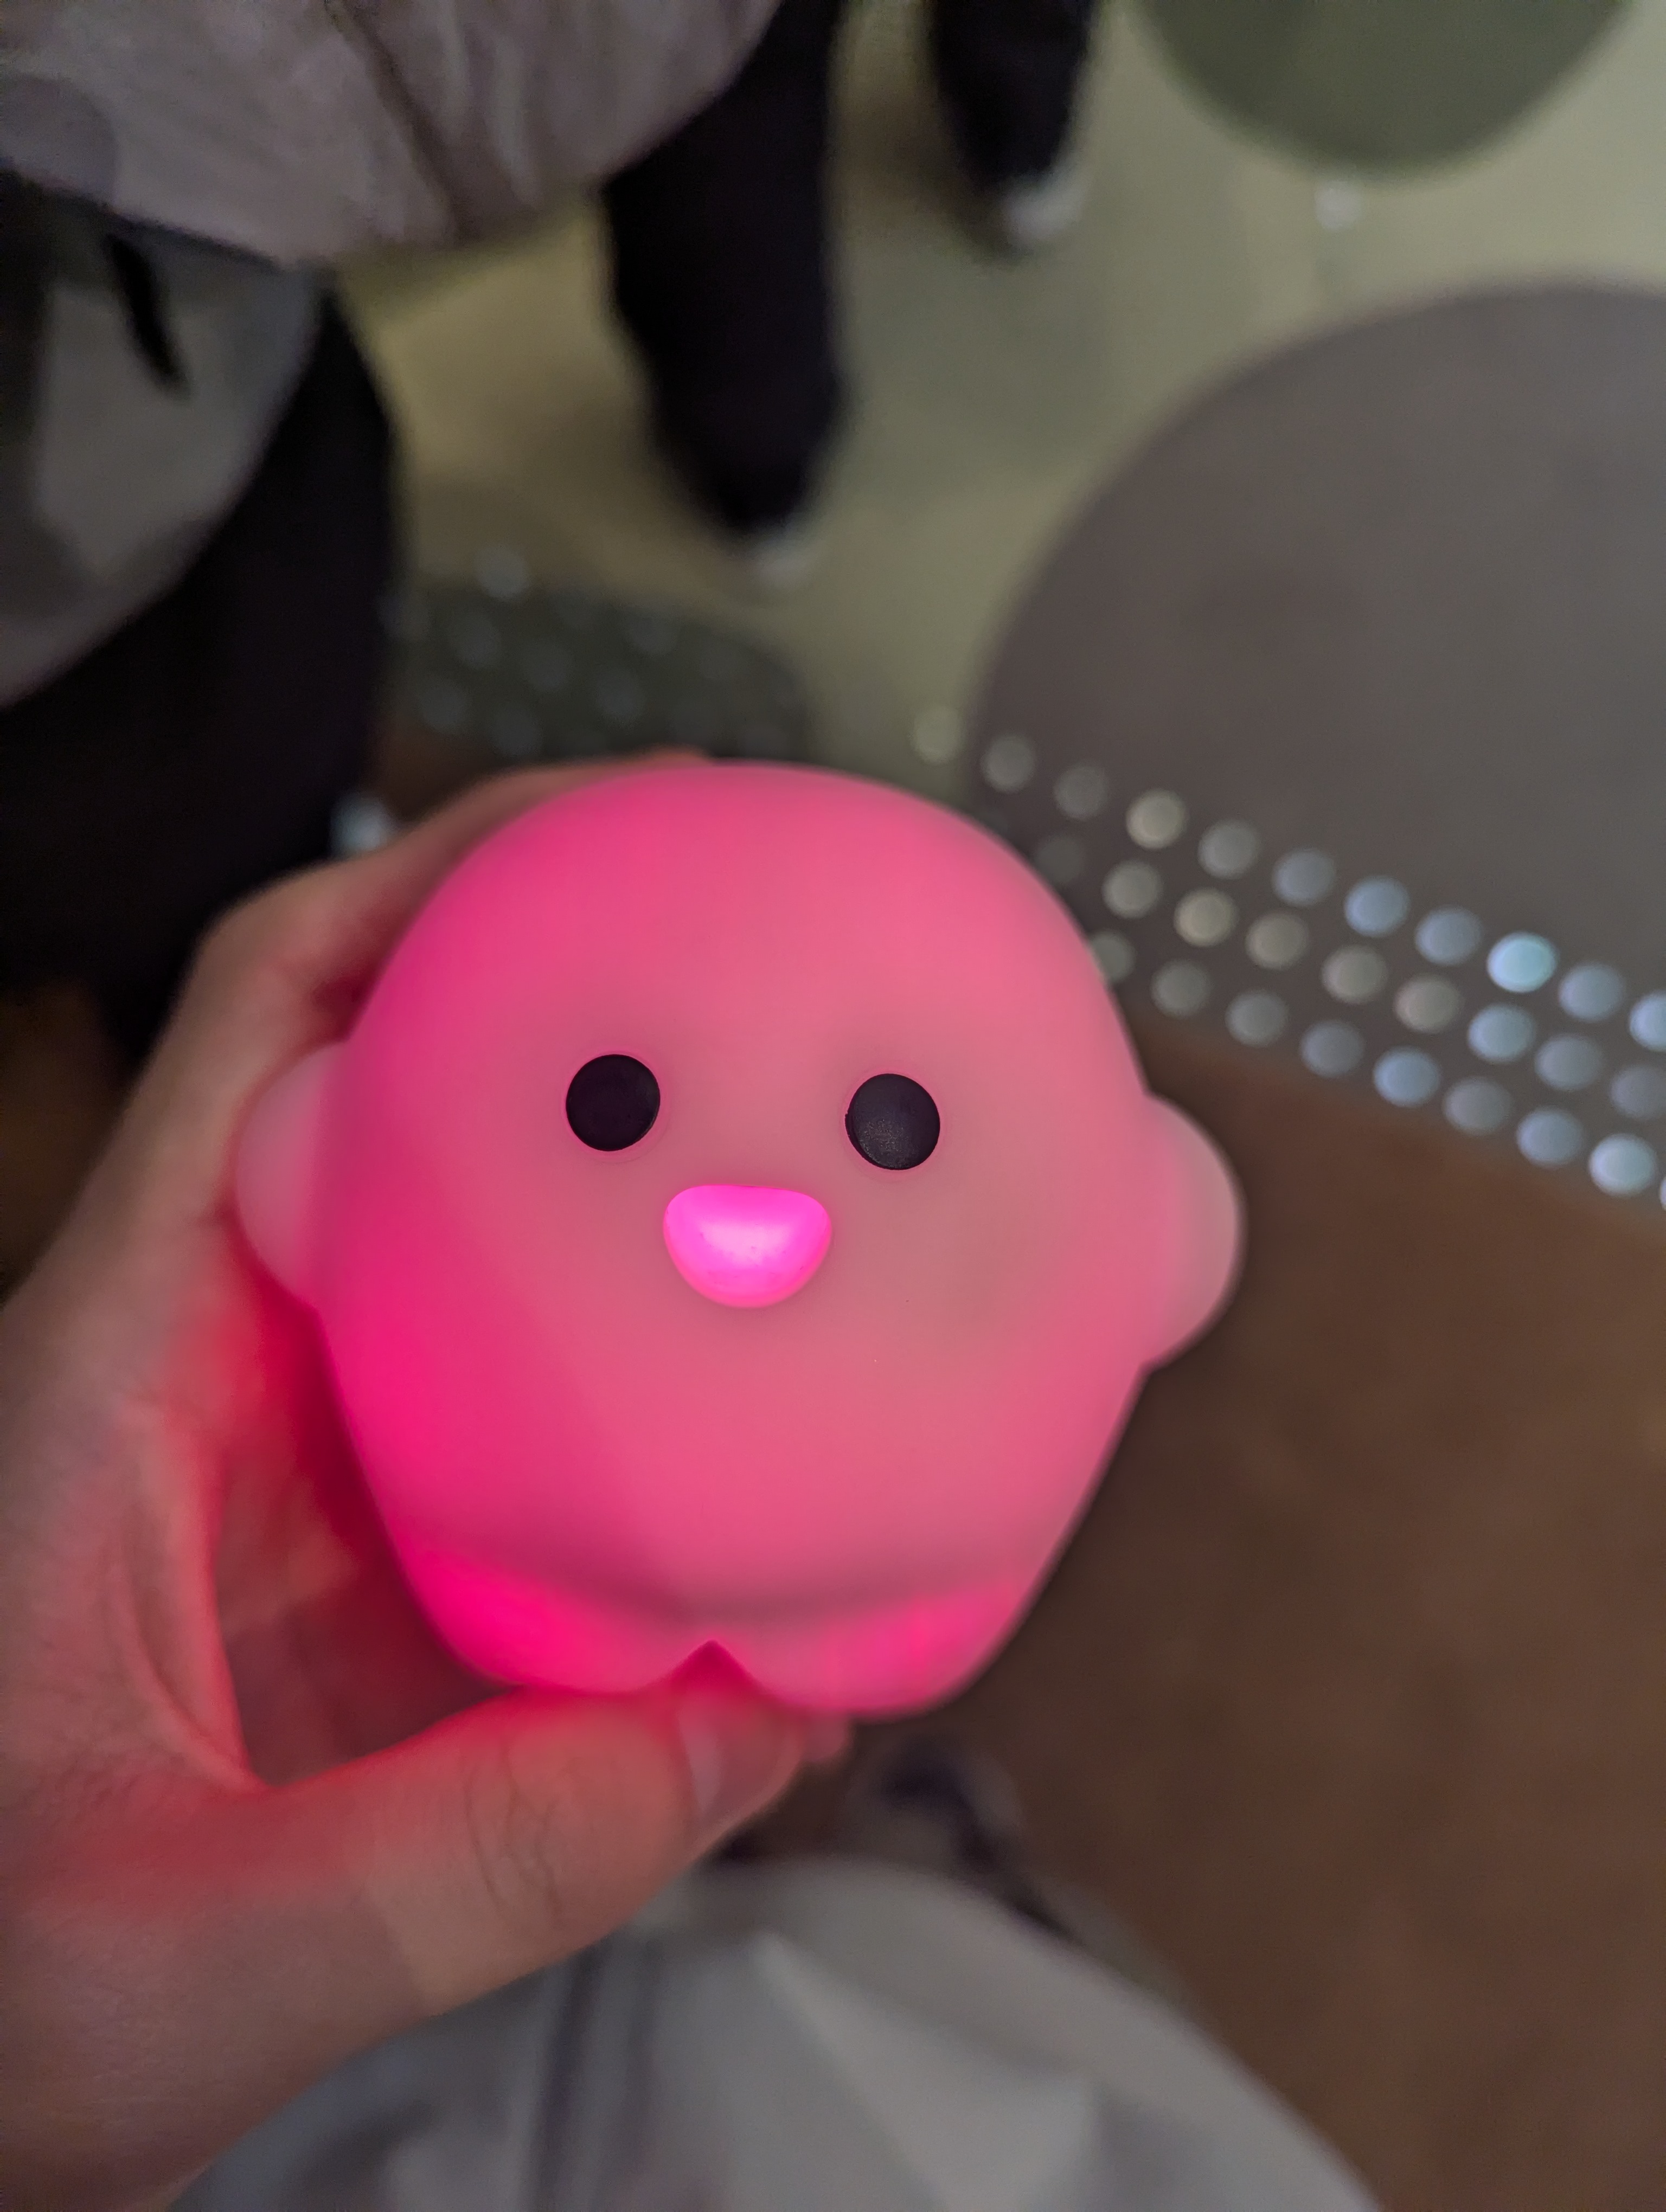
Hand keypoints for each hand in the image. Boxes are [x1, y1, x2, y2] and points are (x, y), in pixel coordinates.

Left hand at [0, 765, 841, 2211]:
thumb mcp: (173, 1963)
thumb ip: (463, 1864)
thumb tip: (765, 1723)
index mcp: (122, 1373)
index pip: (270, 1027)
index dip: (435, 886)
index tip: (621, 822)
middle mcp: (222, 1371)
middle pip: (411, 1086)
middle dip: (591, 984)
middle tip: (793, 944)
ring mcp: (311, 1458)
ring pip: (494, 1247)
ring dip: (641, 1179)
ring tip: (827, 1143)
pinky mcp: (376, 1556)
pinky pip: (542, 1417)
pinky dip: (660, 1386)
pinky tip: (786, 1426)